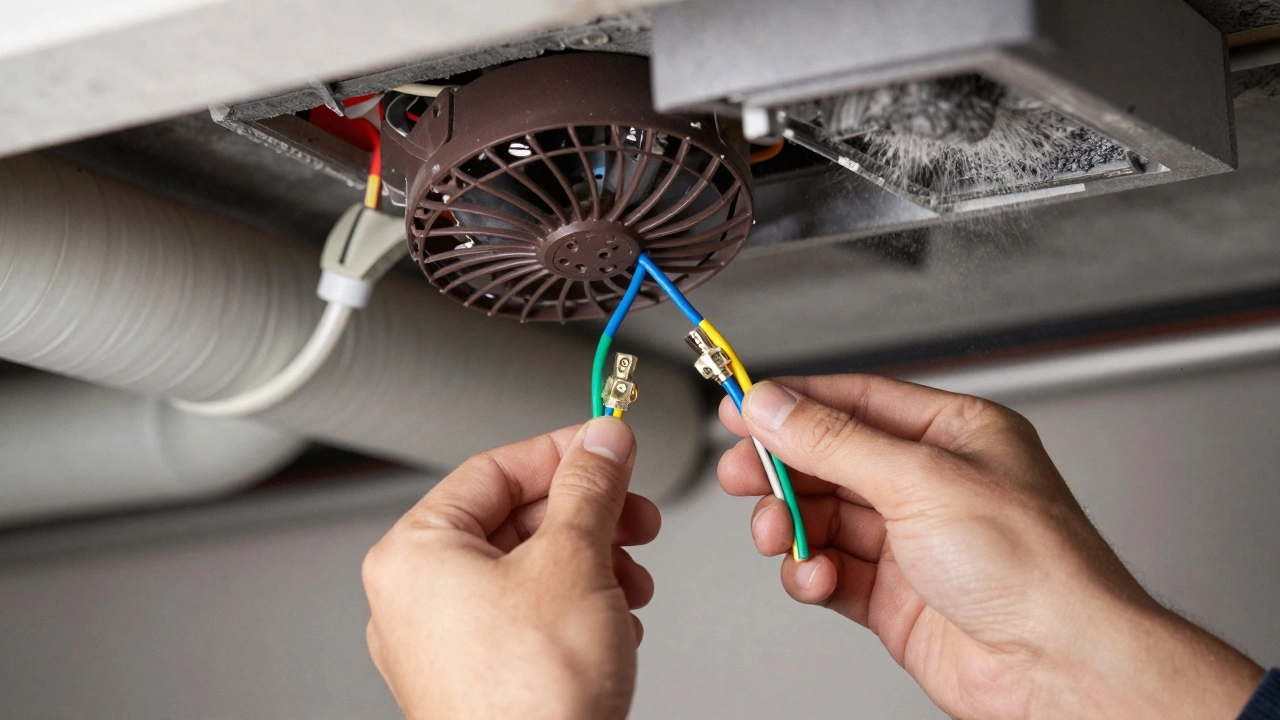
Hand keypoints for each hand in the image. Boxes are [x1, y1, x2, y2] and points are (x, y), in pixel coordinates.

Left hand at [362, 417, 657, 719]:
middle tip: (633, 513)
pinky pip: (527, 617)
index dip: (562, 452)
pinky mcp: (475, 677)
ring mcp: (442, 643)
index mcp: (415, 553)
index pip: (493, 468)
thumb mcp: (573, 561)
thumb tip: (602, 441)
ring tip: (632, 579)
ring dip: (592, 564)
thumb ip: (589, 487)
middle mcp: (416, 597)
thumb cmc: (531, 698)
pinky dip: (576, 608)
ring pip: (527, 570)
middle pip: (513, 520)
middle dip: (588, 517)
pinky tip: (615, 623)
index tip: (608, 446)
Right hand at [719, 375, 1263, 719]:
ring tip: (779, 536)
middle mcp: (931, 484)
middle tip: (742, 474)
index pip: (856, 402)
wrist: (1060, 668)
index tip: (742, 405)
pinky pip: (829, 571)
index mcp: (954, 435)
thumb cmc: (1036, 569)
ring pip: (822, 518)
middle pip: (830, 460)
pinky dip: (810, 573)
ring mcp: (911, 543)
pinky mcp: (894, 597)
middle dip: (782, 468)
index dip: (794, 402)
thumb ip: (835, 442)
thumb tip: (774, 406)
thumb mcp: (920, 481)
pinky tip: (816, 576)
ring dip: (792, 526)